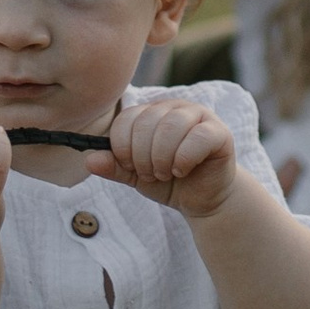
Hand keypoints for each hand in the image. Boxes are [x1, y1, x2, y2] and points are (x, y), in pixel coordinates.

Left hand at [92, 94, 240, 220]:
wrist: (204, 200)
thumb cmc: (170, 182)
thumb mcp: (136, 176)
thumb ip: (115, 166)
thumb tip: (89, 161)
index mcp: (152, 112)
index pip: (127, 118)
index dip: (122, 147)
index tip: (130, 167)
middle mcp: (175, 108)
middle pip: (148, 122)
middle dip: (143, 156)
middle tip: (151, 174)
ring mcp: (199, 116)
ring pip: (171, 126)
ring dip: (162, 158)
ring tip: (165, 173)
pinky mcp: (219, 131)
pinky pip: (197, 137)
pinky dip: (183, 159)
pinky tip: (182, 171)